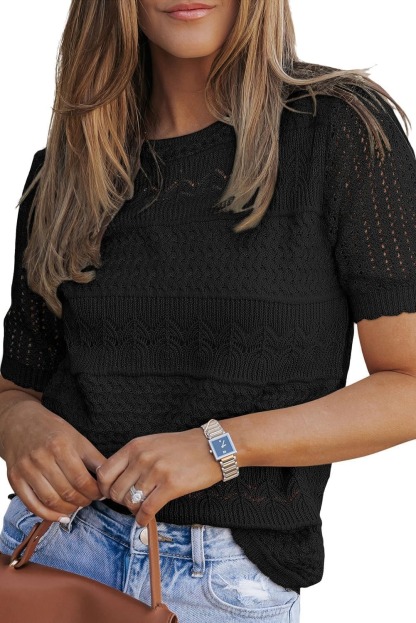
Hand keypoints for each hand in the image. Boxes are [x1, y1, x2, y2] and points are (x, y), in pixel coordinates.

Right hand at [4, 402, 105, 521]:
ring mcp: (26, 469)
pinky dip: (48, 515)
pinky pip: (32, 504)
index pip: (82, 480)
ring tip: (76, 506)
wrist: (20, 421)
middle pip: (67, 492)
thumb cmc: (52, 430)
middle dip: (83, 501)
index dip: (94, 492)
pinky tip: (60, 515)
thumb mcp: (77, 438)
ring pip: (51, 501)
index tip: (100, 494)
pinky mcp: (14, 479)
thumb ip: (94, 458)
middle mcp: (42, 458)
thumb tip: (109, 479)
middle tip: (89, 500)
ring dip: (68, 510)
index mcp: (60, 446)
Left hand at [95, 428, 222, 525]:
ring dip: (133, 510)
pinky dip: (142, 519)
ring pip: (130, 502)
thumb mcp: (152, 444)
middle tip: (130, 503)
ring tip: (140, 509)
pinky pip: (147, 509)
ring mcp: (156, 471)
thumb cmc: (182, 447)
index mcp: (135, 446)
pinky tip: (145, 519)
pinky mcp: (171, 485)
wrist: (212, 446)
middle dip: (120, 502)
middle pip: (115, 491)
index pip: (104, 473)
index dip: (104, 489)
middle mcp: (142, 458)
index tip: (112, 494)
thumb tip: (115, 481)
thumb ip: (133, 458)